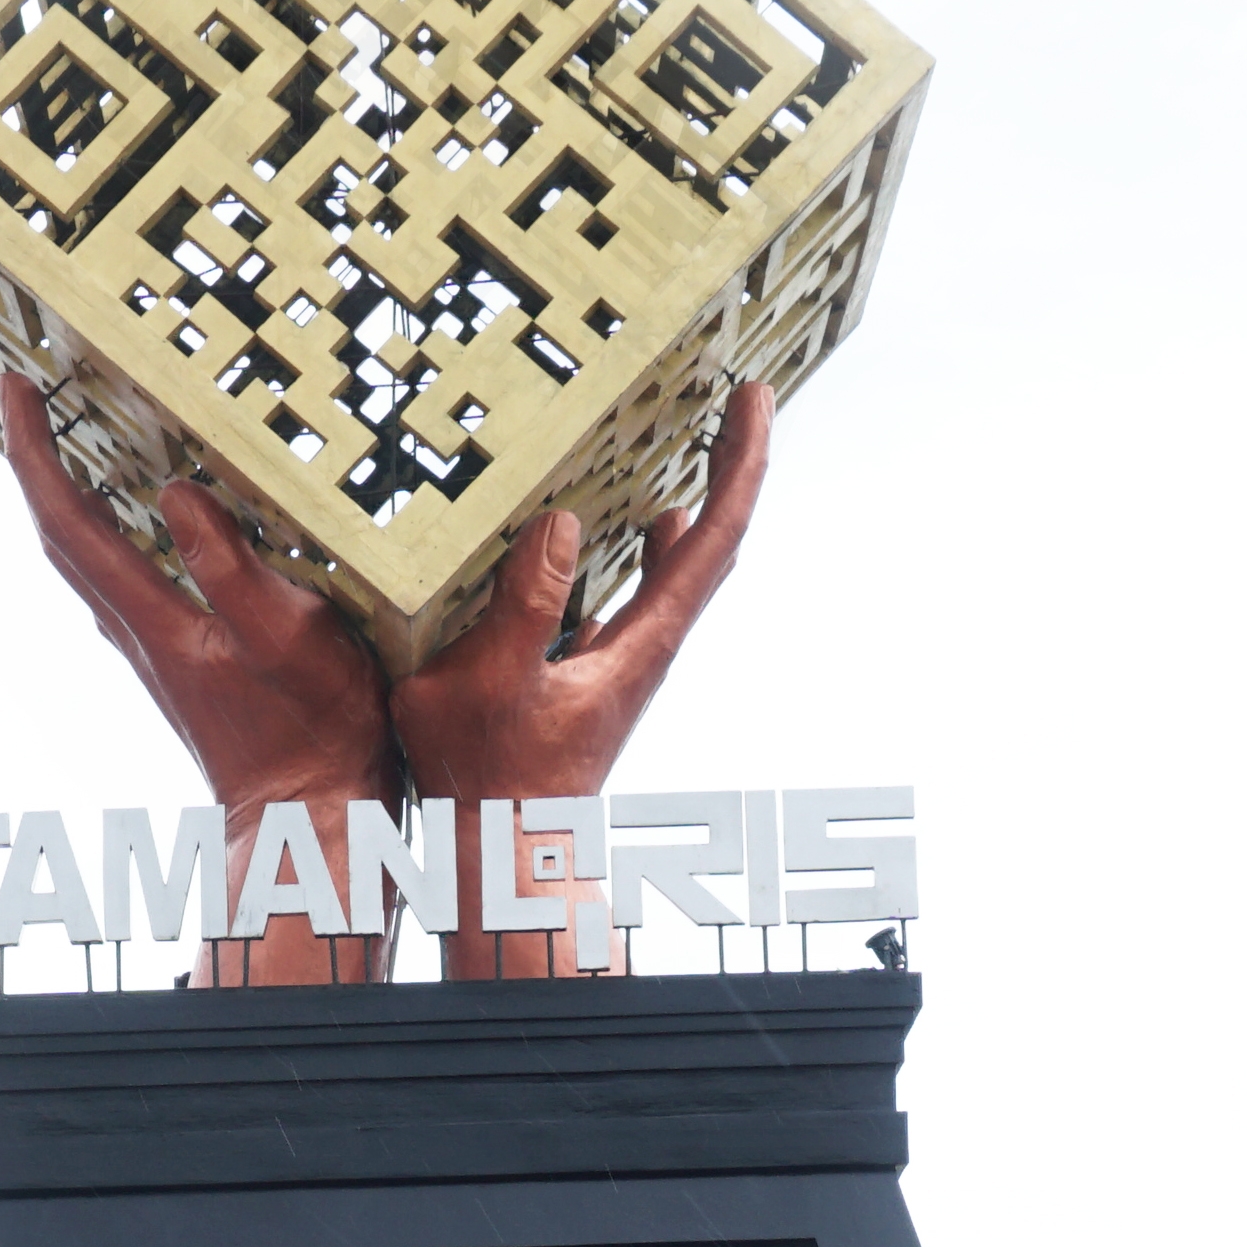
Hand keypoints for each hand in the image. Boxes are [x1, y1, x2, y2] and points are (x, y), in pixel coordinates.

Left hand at [2, 387, 384, 984]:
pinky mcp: (180, 661)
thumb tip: (175, 492)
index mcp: (153, 618)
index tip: (14, 384)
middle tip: (25, 395)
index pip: (68, 518)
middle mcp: (136, 631)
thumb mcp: (286, 636)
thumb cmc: (310, 734)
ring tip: (71, 437)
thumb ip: (227, 563)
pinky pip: (122, 576)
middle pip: (61, 533)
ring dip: (69, 492)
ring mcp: (154, 649)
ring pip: (86, 557)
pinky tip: (141, 516)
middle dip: (36, 457)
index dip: (33, 447)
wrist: (308, 820)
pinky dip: (111, 529)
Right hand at [387, 381, 775, 979]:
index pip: (716, 536)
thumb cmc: (493, 777)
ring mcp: (629, 654)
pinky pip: (640, 585)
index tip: (755, 399)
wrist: (507, 850)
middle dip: (729, 463)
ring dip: (693, 496)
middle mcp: (652, 642)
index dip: (741, 462)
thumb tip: (561, 523)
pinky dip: (646, 540)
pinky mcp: (599, 666)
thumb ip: (526, 606)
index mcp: (644, 641)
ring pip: (681, 563)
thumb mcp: (492, 684)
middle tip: (736, 396)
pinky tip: (631, 517)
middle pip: (713, 539)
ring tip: (692, 437)